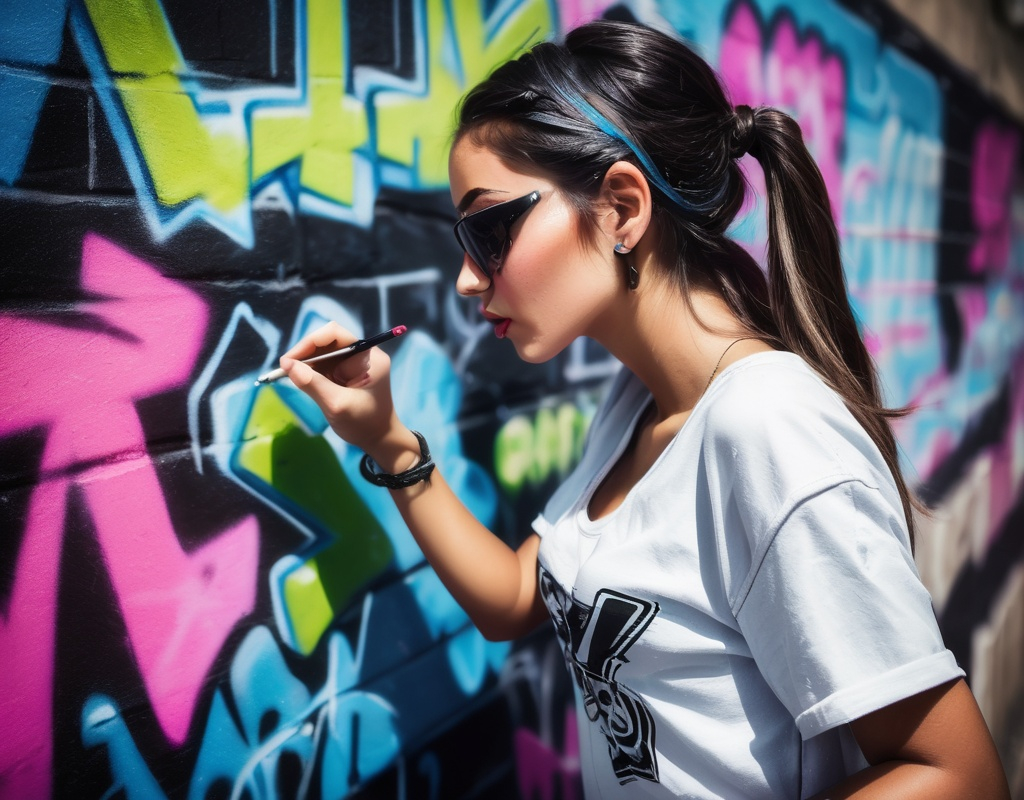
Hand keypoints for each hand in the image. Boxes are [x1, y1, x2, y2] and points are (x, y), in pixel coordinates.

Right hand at [278, 322, 399, 452]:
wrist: (379, 439)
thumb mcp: (336, 405)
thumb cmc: (364, 423)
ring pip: (322, 351)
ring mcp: (352, 362)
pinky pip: (323, 363)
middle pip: (326, 340)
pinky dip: (310, 370)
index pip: (334, 334)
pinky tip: (301, 380)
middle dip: (305, 352)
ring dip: (305, 362)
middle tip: (286, 369)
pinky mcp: (345, 372)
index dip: (309, 342)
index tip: (289, 360)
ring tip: (292, 376)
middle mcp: (361, 354)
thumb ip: (313, 384)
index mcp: (367, 356)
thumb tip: (287, 365)